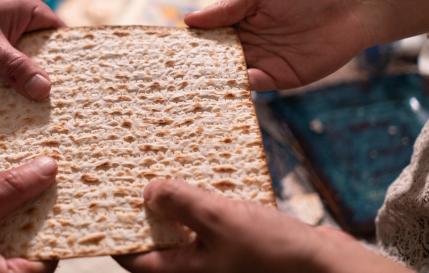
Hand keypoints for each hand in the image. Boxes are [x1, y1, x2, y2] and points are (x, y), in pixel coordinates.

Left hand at [0, 0, 65, 102]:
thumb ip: (15, 67)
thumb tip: (45, 91)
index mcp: (32, 18)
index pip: (64, 43)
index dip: (72, 65)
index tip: (79, 92)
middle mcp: (25, 40)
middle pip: (44, 72)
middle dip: (33, 90)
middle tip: (33, 110)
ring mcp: (7, 61)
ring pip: (19, 89)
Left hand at [114, 180, 410, 272]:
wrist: (325, 267)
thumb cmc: (274, 253)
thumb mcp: (219, 220)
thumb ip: (181, 204)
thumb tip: (148, 190)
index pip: (132, 256)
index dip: (115, 229)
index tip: (103, 198)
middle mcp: (193, 268)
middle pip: (156, 238)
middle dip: (145, 208)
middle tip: (133, 172)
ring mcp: (214, 258)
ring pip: (182, 227)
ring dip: (175, 201)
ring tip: (162, 166)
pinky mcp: (233, 246)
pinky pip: (207, 222)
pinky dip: (202, 201)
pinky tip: (202, 174)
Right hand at [184, 0, 371, 91]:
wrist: (347, 11)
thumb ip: (226, 8)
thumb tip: (188, 20)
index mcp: (237, 23)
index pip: (206, 36)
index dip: (188, 43)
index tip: (166, 51)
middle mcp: (245, 45)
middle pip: (213, 60)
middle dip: (194, 68)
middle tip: (170, 76)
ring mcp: (260, 64)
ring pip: (228, 76)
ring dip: (212, 81)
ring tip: (190, 88)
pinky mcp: (278, 80)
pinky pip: (252, 87)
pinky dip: (238, 88)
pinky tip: (225, 87)